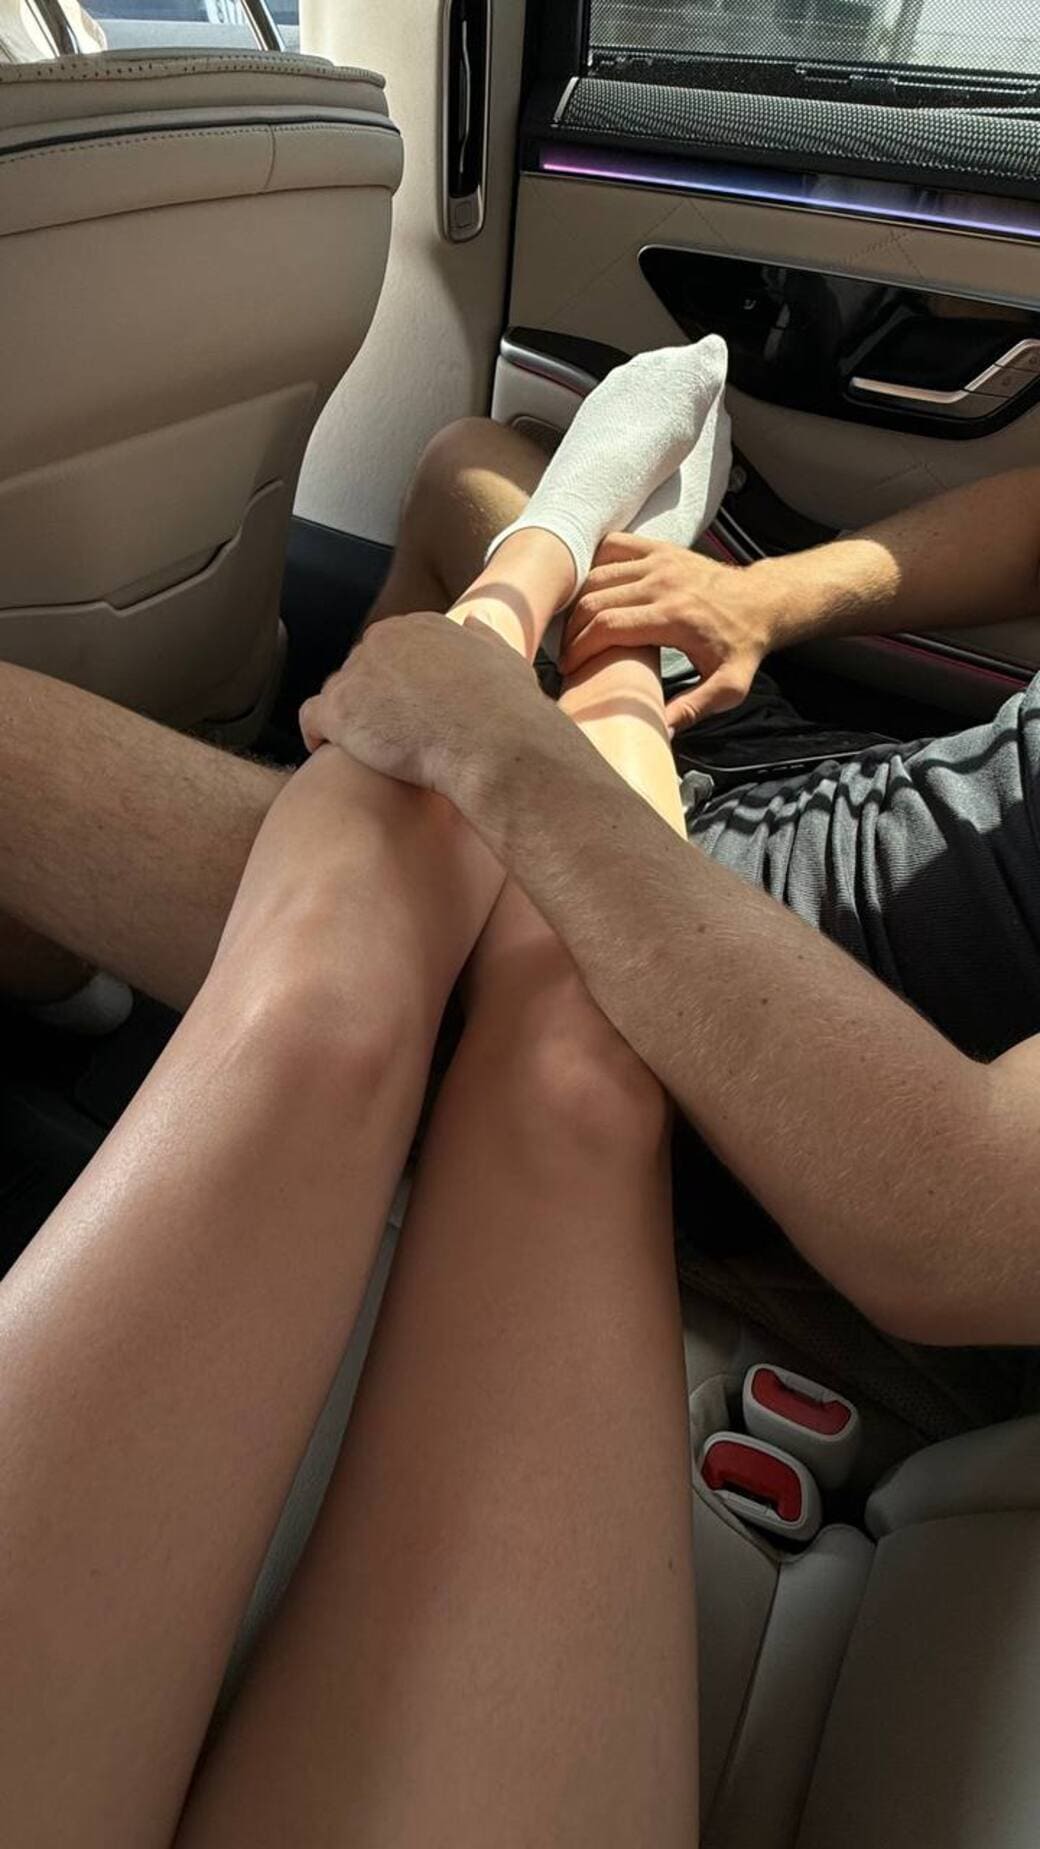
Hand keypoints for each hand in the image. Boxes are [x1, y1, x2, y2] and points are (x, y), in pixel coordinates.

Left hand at [299, 612, 551, 802]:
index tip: (405, 710)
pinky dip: (317, 735)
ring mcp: (358, 672)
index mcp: (419, 627)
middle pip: (360, 670)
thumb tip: (474, 621)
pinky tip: (329, 751)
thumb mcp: (504, 657)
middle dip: (368, 699)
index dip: (394, 683)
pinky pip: (311, 718)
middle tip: (385, 734)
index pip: (390, 650)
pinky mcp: (339, 709)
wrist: (492, 742)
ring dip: (347, 718)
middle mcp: (384, 640)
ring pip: (337, 693)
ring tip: (363, 749)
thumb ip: (483, 637)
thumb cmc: (505, 708)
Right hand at [561, 536, 782, 730]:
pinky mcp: (660, 549)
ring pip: (597, 575)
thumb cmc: (742, 647)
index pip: (608, 627)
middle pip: (595, 601)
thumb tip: (660, 731)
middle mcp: (663, 583)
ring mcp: (660, 561)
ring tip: (575, 630)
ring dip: (578, 602)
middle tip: (567, 654)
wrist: (762, 602)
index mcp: (675, 616)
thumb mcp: (728, 687)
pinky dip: (594, 566)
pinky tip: (591, 591)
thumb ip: (694, 709)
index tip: (570, 669)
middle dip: (572, 631)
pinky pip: (612, 548)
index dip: (580, 649)